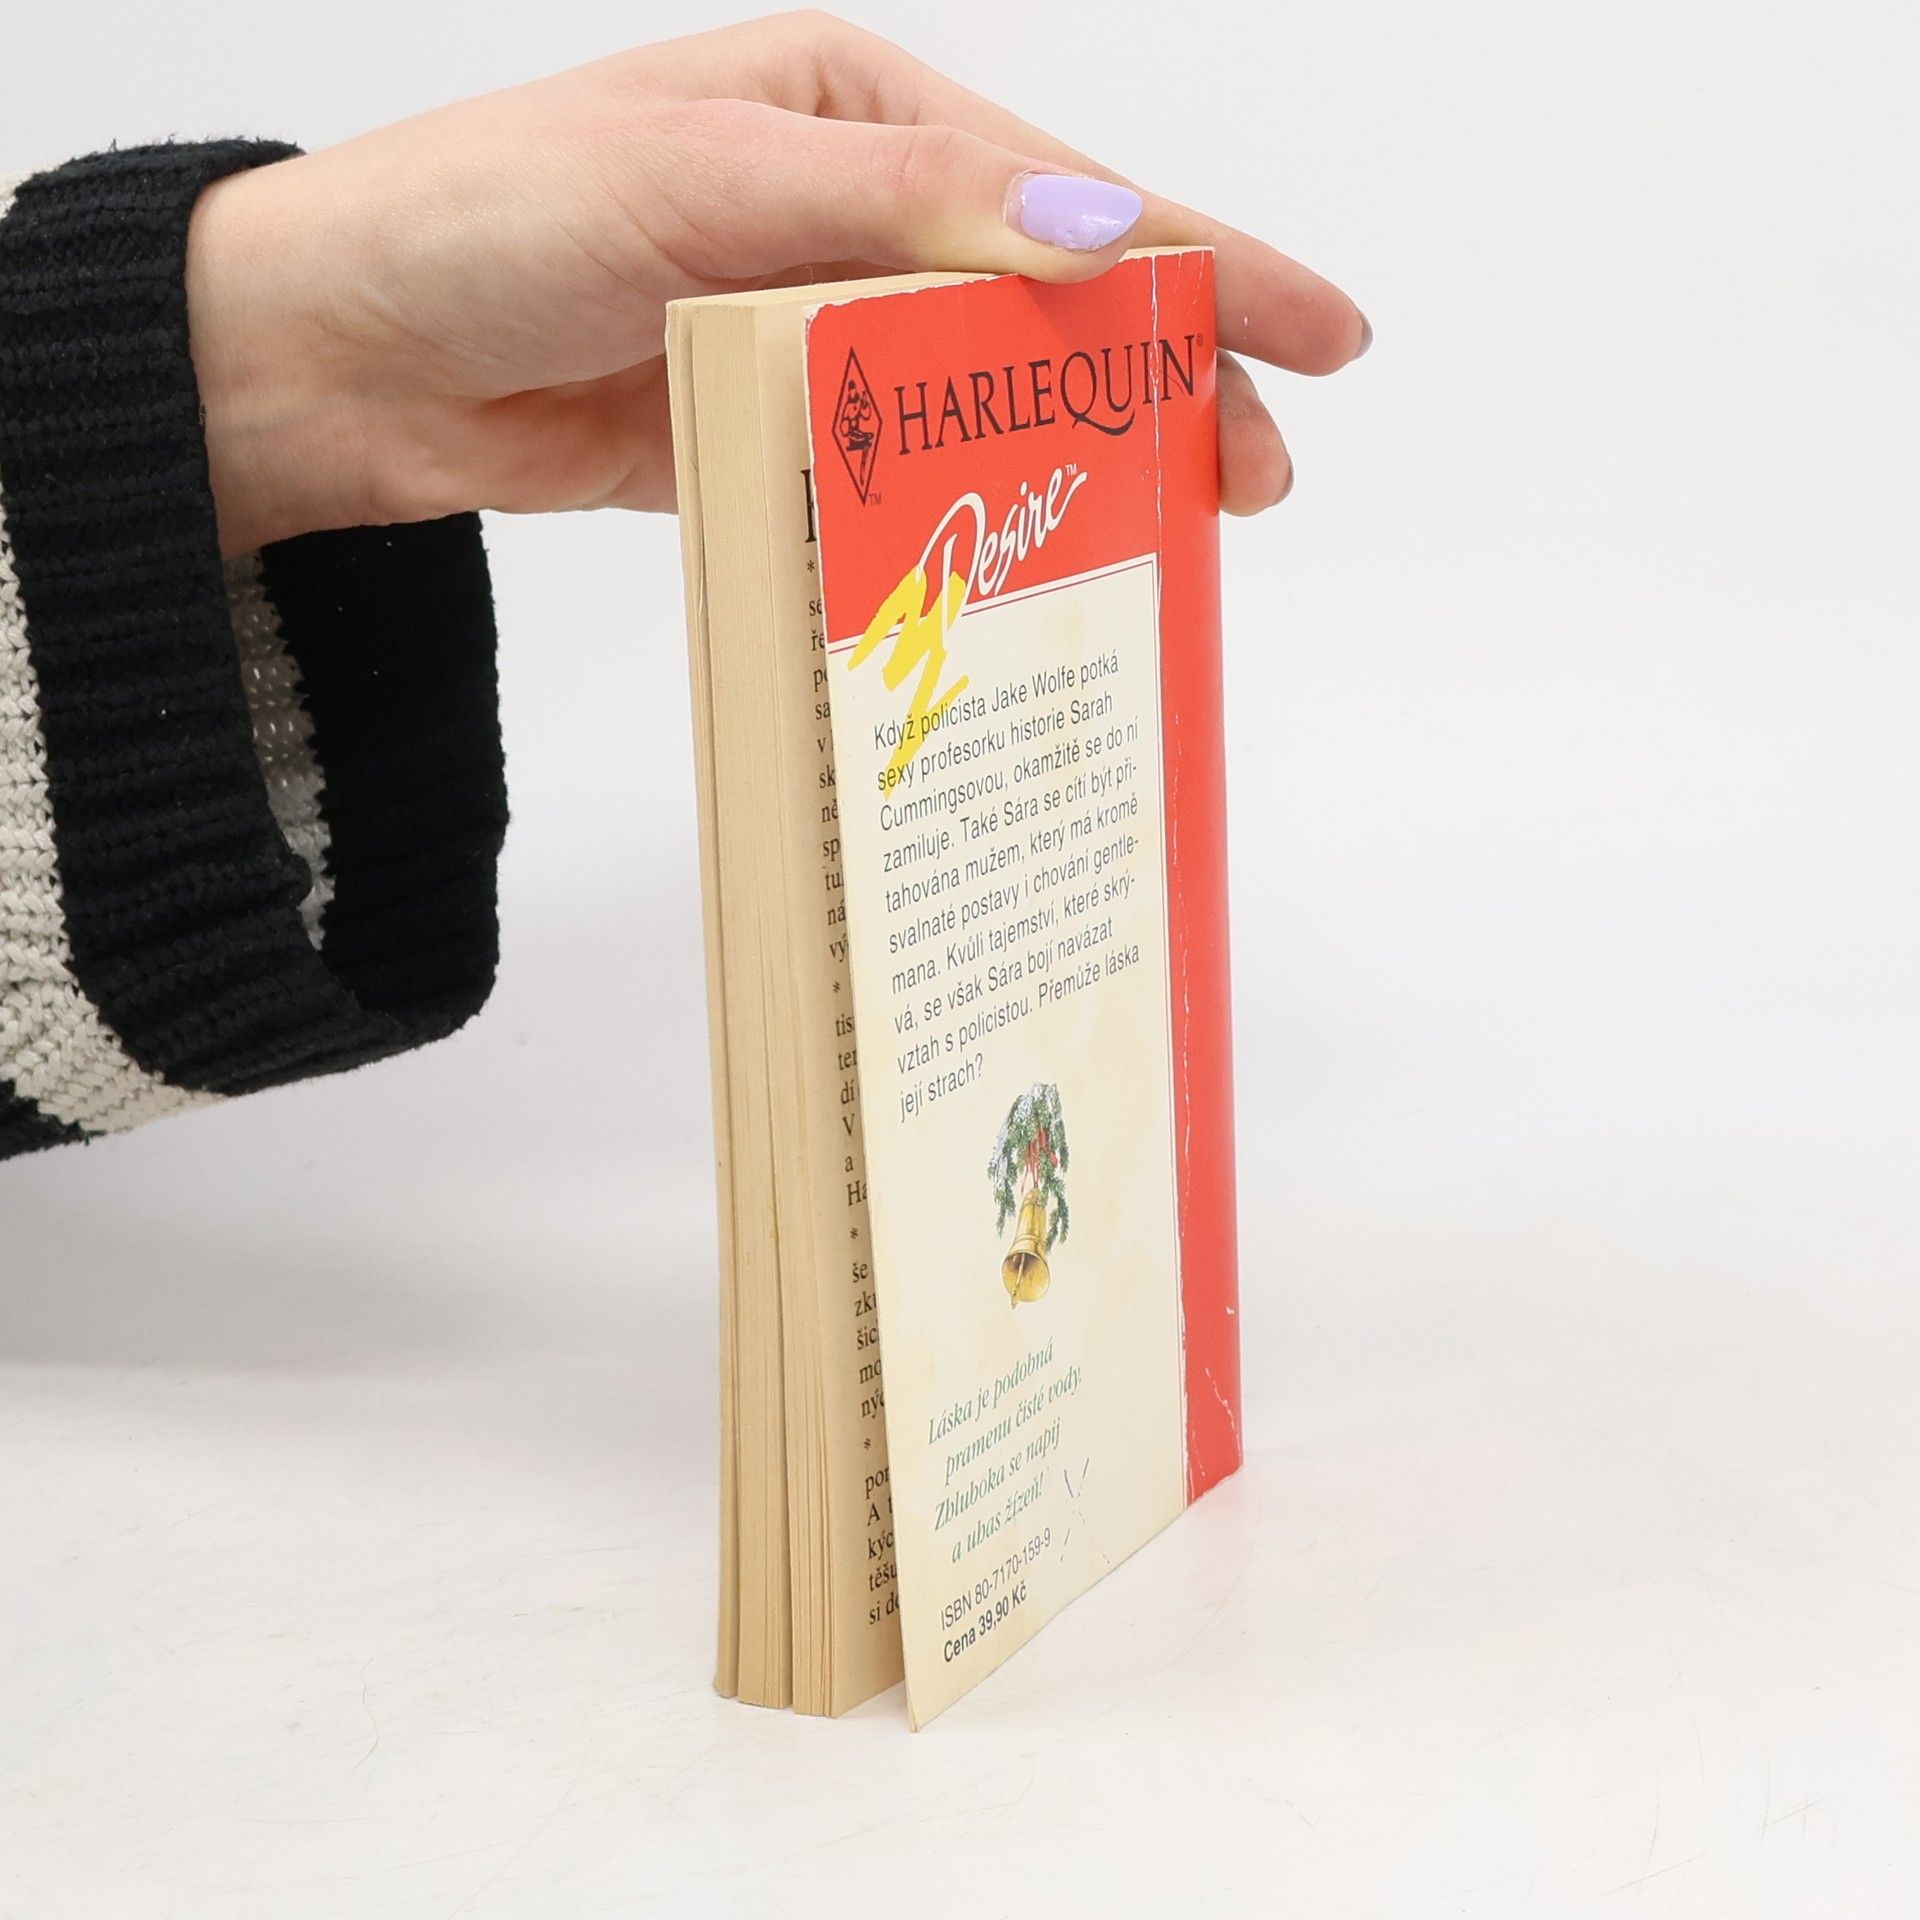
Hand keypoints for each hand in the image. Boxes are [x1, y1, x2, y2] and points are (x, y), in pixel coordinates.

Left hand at [185, 11, 1368, 555]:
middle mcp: (844, 213)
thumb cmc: (487, 222)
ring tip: (1170, 529)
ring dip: (1076, 457)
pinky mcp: (768, 426)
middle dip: (1164, 380)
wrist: (339, 356)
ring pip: (986, 395)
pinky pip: (894, 470)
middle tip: (1251, 479)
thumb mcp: (692, 179)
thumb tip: (1084, 226)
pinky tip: (1022, 553)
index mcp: (848, 114)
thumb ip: (891, 208)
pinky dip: (961, 509)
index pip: (1062, 191)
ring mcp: (810, 326)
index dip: (1202, 261)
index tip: (1321, 332)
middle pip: (1049, 304)